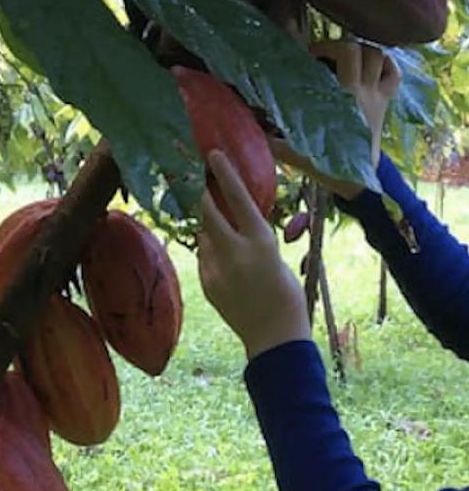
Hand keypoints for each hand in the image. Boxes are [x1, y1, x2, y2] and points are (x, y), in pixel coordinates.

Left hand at [198, 150, 310, 360]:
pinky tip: (226, 264)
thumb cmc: (287, 295)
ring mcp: (216, 270)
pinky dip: (211, 253)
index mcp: (260, 241)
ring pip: (203, 236)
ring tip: (225, 237)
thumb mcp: (276, 257)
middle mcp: (234, 252)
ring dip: (210, 230)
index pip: (236, 198)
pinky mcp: (207, 284)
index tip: (212, 154)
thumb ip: (254, 238)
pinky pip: (203, 259)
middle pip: (208, 213)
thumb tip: (234, 223)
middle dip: (206, 198)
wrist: (274, 335)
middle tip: (207, 188)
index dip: (224, 173)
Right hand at [268, 41, 401, 199]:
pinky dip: (387, 65)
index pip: (343, 53)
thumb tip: (250, 128)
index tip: (308, 57)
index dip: (324, 48)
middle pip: (358, 49)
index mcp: (344, 96)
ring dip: (361, 52)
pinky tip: (373, 66)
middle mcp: (363, 90)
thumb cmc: (329, 167)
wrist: (359, 182)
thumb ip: (274, 141)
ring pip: (378, 56)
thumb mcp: (297, 154)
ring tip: (344, 60)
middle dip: (339, 46)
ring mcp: (377, 96)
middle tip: (323, 56)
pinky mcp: (385, 104)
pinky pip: (393, 75)